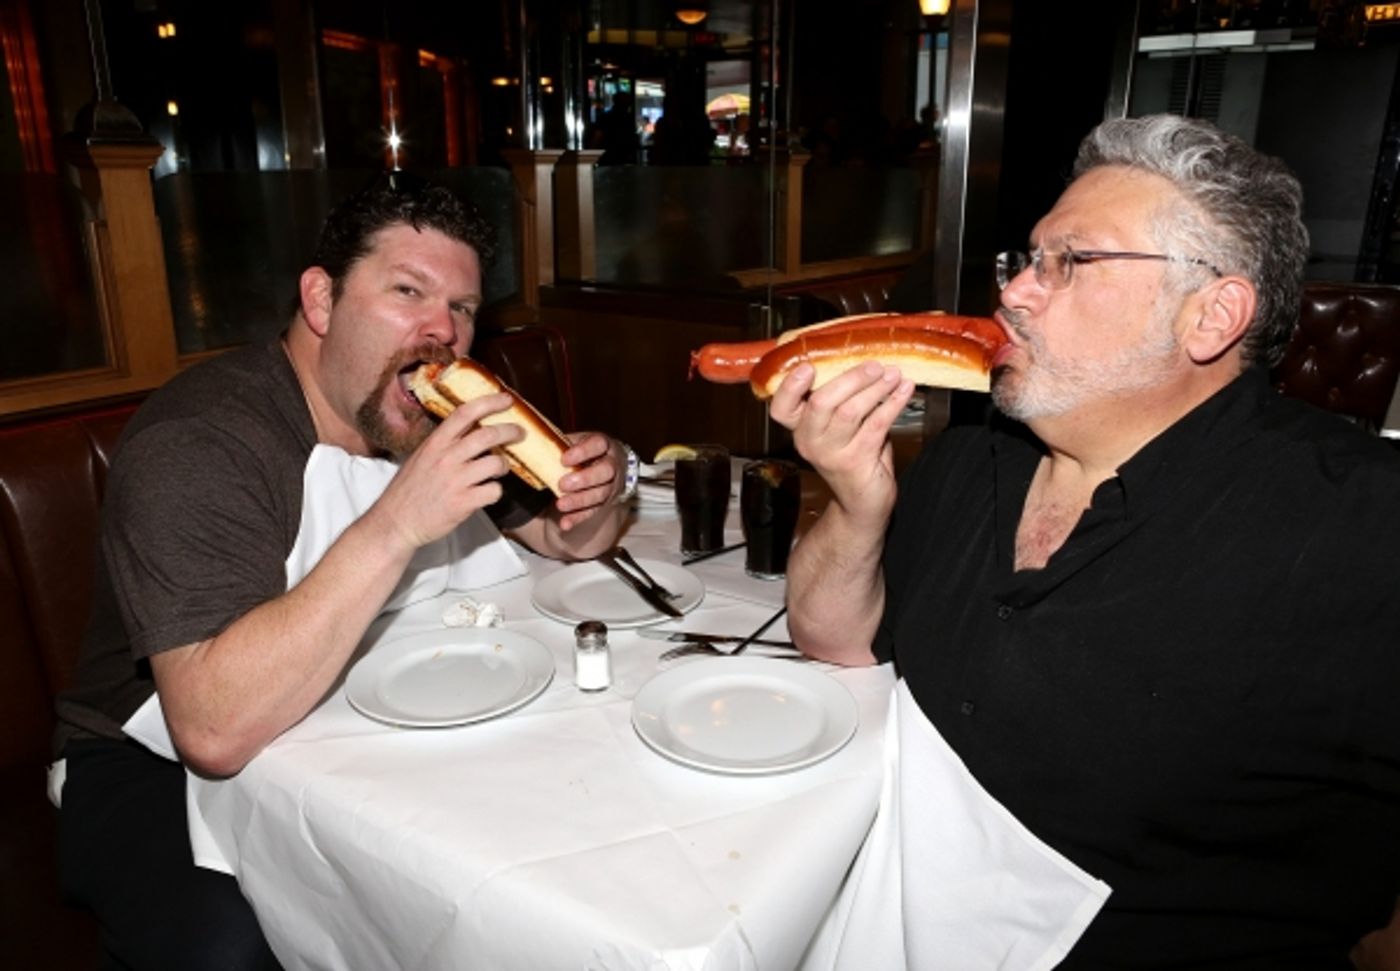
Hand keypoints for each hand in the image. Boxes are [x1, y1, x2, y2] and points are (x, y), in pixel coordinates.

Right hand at [371, 392, 518, 549]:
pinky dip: (496, 491)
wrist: (396, 522)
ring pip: (496, 463)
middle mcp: (446, 457)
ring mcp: (455, 480)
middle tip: (520, 433)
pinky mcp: (463, 502)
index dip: (489, 402)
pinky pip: (494, 491)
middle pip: (487, 435)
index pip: (465, 413)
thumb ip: (444, 444)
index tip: (506, 399)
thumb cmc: (409, 490)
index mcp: (435, 443)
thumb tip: (471, 431)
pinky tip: (488, 493)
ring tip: (500, 469)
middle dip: (510, 431)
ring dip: (504, 465)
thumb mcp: (421, 457)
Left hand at [553, 432, 621, 529]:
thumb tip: (533, 442)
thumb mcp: (580, 441)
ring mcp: (611, 485)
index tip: (564, 459)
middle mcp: (612, 464)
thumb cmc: (589, 450)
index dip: (583, 452)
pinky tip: (565, 524)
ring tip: (560, 505)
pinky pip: (593, 511)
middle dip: (584, 479)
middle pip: (605, 471)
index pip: (598, 445)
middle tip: (563, 484)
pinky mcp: (605, 502)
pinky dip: (578, 518)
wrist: (612, 463)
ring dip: (579, 501)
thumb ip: (563, 442)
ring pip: (600, 494)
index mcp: (604, 445)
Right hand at [768, 360, 913, 524]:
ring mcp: (831, 454)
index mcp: (799, 428)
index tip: (808, 366)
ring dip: (876, 389)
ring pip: (850, 411)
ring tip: (893, 374)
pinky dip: (893, 403)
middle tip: (875, 366)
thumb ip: (840, 400)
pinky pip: (876, 424)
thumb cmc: (852, 455)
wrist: (861, 502)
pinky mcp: (856, 462)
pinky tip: (905, 390)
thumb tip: (864, 362)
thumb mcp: (837, 428)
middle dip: (851, 379)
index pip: (781, 407)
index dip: (791, 386)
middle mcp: (809, 442)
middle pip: (821, 402)